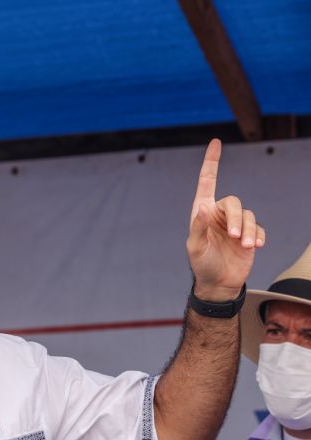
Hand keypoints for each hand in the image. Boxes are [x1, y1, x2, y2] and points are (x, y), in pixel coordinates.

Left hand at [187, 139, 264, 300]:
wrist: (219, 283)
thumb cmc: (202, 264)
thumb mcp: (195, 247)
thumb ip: (198, 227)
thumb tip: (203, 206)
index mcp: (202, 212)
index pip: (208, 182)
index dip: (212, 162)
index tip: (216, 142)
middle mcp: (219, 215)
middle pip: (234, 202)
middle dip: (236, 219)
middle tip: (235, 238)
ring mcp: (235, 225)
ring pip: (248, 215)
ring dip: (248, 230)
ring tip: (246, 246)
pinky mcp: (249, 236)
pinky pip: (258, 229)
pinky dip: (258, 236)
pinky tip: (254, 247)